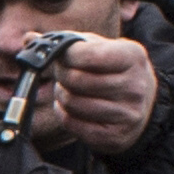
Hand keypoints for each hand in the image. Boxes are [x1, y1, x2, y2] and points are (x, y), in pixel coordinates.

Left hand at [32, 32, 160, 152]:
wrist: (144, 106)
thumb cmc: (113, 70)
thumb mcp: (99, 48)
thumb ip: (67, 43)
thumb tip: (29, 38)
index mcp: (132, 56)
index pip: (88, 54)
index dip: (66, 55)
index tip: (63, 56)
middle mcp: (135, 85)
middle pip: (77, 80)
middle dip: (61, 76)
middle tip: (63, 74)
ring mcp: (127, 113)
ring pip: (73, 102)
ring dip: (62, 96)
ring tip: (68, 90)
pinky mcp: (115, 135)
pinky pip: (73, 123)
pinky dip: (63, 114)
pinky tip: (70, 107)